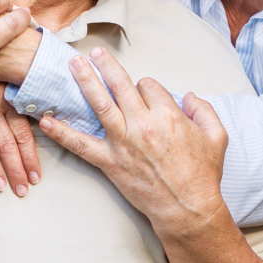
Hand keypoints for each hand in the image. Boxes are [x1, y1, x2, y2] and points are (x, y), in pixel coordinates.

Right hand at [0, 81, 40, 196]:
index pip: (23, 135)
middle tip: (22, 191)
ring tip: (0, 186)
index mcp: (9, 101)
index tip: (36, 178)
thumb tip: (53, 103)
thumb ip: (29, 89)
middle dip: (16, 169)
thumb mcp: (13, 70)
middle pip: (7, 144)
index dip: (30, 157)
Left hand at [40, 46, 228, 235]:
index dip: (145, 86)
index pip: (148, 85)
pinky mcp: (110, 162)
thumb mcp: (217, 136)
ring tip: (73, 64)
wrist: (188, 210)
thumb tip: (189, 96)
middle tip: (94, 52)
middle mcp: (143, 125)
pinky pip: (81, 145)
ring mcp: (124, 143)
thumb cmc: (203, 174)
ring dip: (85, 81)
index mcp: (168, 116)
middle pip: (121, 85)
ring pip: (100, 104)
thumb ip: (205, 110)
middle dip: (106, 65)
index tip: (144, 92)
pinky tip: (45, 120)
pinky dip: (61, 132)